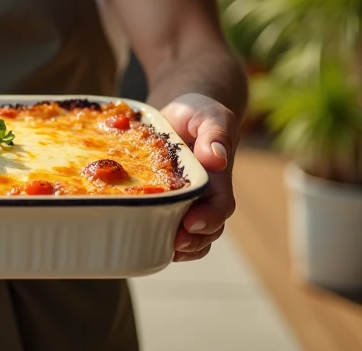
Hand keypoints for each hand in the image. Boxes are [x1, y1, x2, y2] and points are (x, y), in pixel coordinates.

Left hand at [159, 93, 237, 262]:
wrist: (181, 112)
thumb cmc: (198, 113)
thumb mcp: (210, 116)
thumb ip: (215, 134)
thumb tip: (217, 158)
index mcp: (217, 179)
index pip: (221, 208)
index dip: (209, 220)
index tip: (190, 223)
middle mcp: (203, 197)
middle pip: (206, 231)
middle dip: (192, 242)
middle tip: (173, 243)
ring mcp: (185, 202)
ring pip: (188, 236)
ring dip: (178, 248)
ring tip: (159, 248)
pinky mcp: (164, 201)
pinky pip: (164, 224)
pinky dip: (158, 235)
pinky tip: (141, 235)